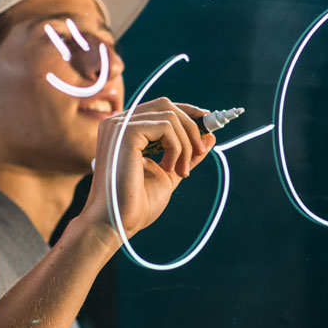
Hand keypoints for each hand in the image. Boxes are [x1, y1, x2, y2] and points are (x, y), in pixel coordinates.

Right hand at [78, 97, 213, 236]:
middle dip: (191, 126)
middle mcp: (118, 122)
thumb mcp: (170, 172)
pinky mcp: (125, 132)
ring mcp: (119, 125)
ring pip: (170, 116)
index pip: (160, 108)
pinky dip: (176, 147)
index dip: (187, 113)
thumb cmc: (137, 202)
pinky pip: (166, 126)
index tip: (207, 125)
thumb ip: (186, 153)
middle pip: (166, 105)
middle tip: (200, 151)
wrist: (117, 222)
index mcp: (124, 130)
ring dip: (186, 144)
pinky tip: (169, 168)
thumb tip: (210, 136)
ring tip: (181, 171)